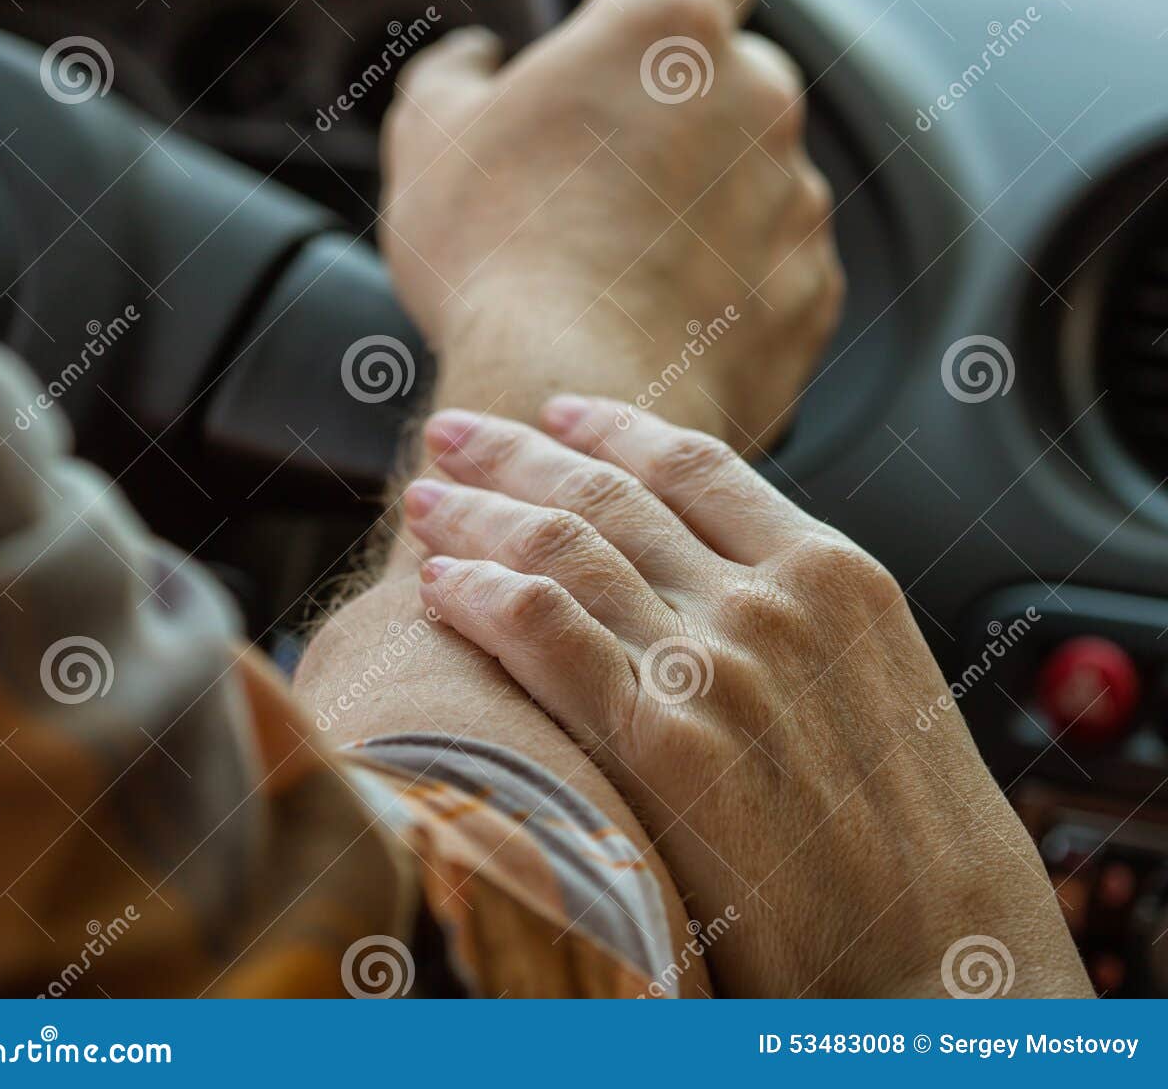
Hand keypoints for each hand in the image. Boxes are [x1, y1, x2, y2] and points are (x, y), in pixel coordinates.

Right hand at [379, 0, 842, 451]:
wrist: (573, 399)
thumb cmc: (498, 257)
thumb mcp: (429, 137)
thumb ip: (455, 70)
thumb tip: (474, 59)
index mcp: (669, 27)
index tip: (622, 21)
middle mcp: (757, 94)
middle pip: (729, 69)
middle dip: (674, 106)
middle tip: (594, 169)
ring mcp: (797, 195)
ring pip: (755, 171)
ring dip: (704, 197)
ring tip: (620, 260)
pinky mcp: (813, 288)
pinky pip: (774, 261)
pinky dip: (732, 278)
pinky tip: (658, 314)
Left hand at [400, 398, 1091, 999]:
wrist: (940, 957)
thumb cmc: (913, 839)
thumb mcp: (880, 682)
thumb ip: (799, 618)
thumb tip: (714, 585)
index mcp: (832, 572)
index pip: (693, 464)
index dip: (609, 429)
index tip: (556, 413)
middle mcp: (769, 598)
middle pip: (610, 493)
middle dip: (518, 455)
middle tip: (455, 435)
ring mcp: (713, 663)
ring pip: (563, 547)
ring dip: (481, 516)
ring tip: (428, 503)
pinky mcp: (661, 741)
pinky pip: (543, 630)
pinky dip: (481, 596)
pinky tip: (439, 584)